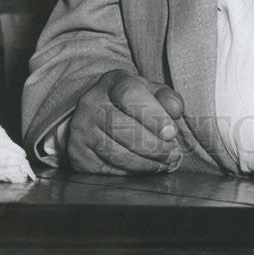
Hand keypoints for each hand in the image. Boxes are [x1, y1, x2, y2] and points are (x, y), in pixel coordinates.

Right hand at [66, 70, 185, 174]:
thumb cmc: (131, 101)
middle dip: (155, 147)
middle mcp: (90, 104)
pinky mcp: (77, 155)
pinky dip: (132, 172)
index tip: (172, 132)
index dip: (153, 116)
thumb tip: (176, 111)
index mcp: (112, 82)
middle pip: (124, 130)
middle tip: (174, 154)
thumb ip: (167, 97)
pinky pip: (108, 170)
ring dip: (147, 163)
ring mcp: (81, 130)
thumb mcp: (150, 91)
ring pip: (117, 154)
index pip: (130, 95)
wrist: (97, 112)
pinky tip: (147, 168)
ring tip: (166, 163)